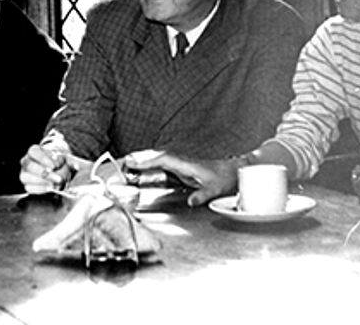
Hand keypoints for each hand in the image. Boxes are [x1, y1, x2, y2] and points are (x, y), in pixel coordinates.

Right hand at [20, 144, 75, 193]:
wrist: (56, 174)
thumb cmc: (59, 164)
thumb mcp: (65, 161)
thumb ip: (69, 163)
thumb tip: (75, 167)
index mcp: (33, 151)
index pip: (34, 151)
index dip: (44, 158)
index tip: (56, 165)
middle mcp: (26, 161)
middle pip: (29, 165)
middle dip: (43, 172)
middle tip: (57, 178)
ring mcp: (24, 173)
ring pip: (25, 176)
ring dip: (41, 181)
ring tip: (54, 185)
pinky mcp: (27, 184)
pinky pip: (29, 187)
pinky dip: (40, 188)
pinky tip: (50, 188)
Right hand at [123, 150, 239, 205]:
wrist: (235, 172)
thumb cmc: (225, 179)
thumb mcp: (215, 189)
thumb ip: (203, 195)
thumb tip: (191, 202)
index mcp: (187, 165)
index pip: (163, 160)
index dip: (148, 161)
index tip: (134, 163)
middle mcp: (182, 163)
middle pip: (157, 158)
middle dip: (141, 159)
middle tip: (124, 162)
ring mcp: (182, 166)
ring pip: (159, 161)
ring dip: (145, 162)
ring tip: (128, 165)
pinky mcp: (182, 170)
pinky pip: (162, 166)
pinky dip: (151, 166)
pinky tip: (144, 170)